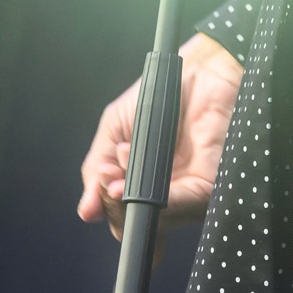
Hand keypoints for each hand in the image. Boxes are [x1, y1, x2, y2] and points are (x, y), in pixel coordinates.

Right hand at [77, 33, 243, 255]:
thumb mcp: (115, 130)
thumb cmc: (159, 95)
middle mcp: (164, 193)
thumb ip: (96, 170)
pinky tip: (138, 181)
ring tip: (120, 163)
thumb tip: (86, 212)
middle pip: (132, 223)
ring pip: (152, 221)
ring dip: (129, 198)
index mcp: (142, 184)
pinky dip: (155, 202)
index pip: (121, 217)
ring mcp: (185, 192)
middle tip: (108, 173)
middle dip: (114, 203)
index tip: (100, 187)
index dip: (107, 210)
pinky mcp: (206, 186)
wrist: (196, 69)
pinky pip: (179, 206)